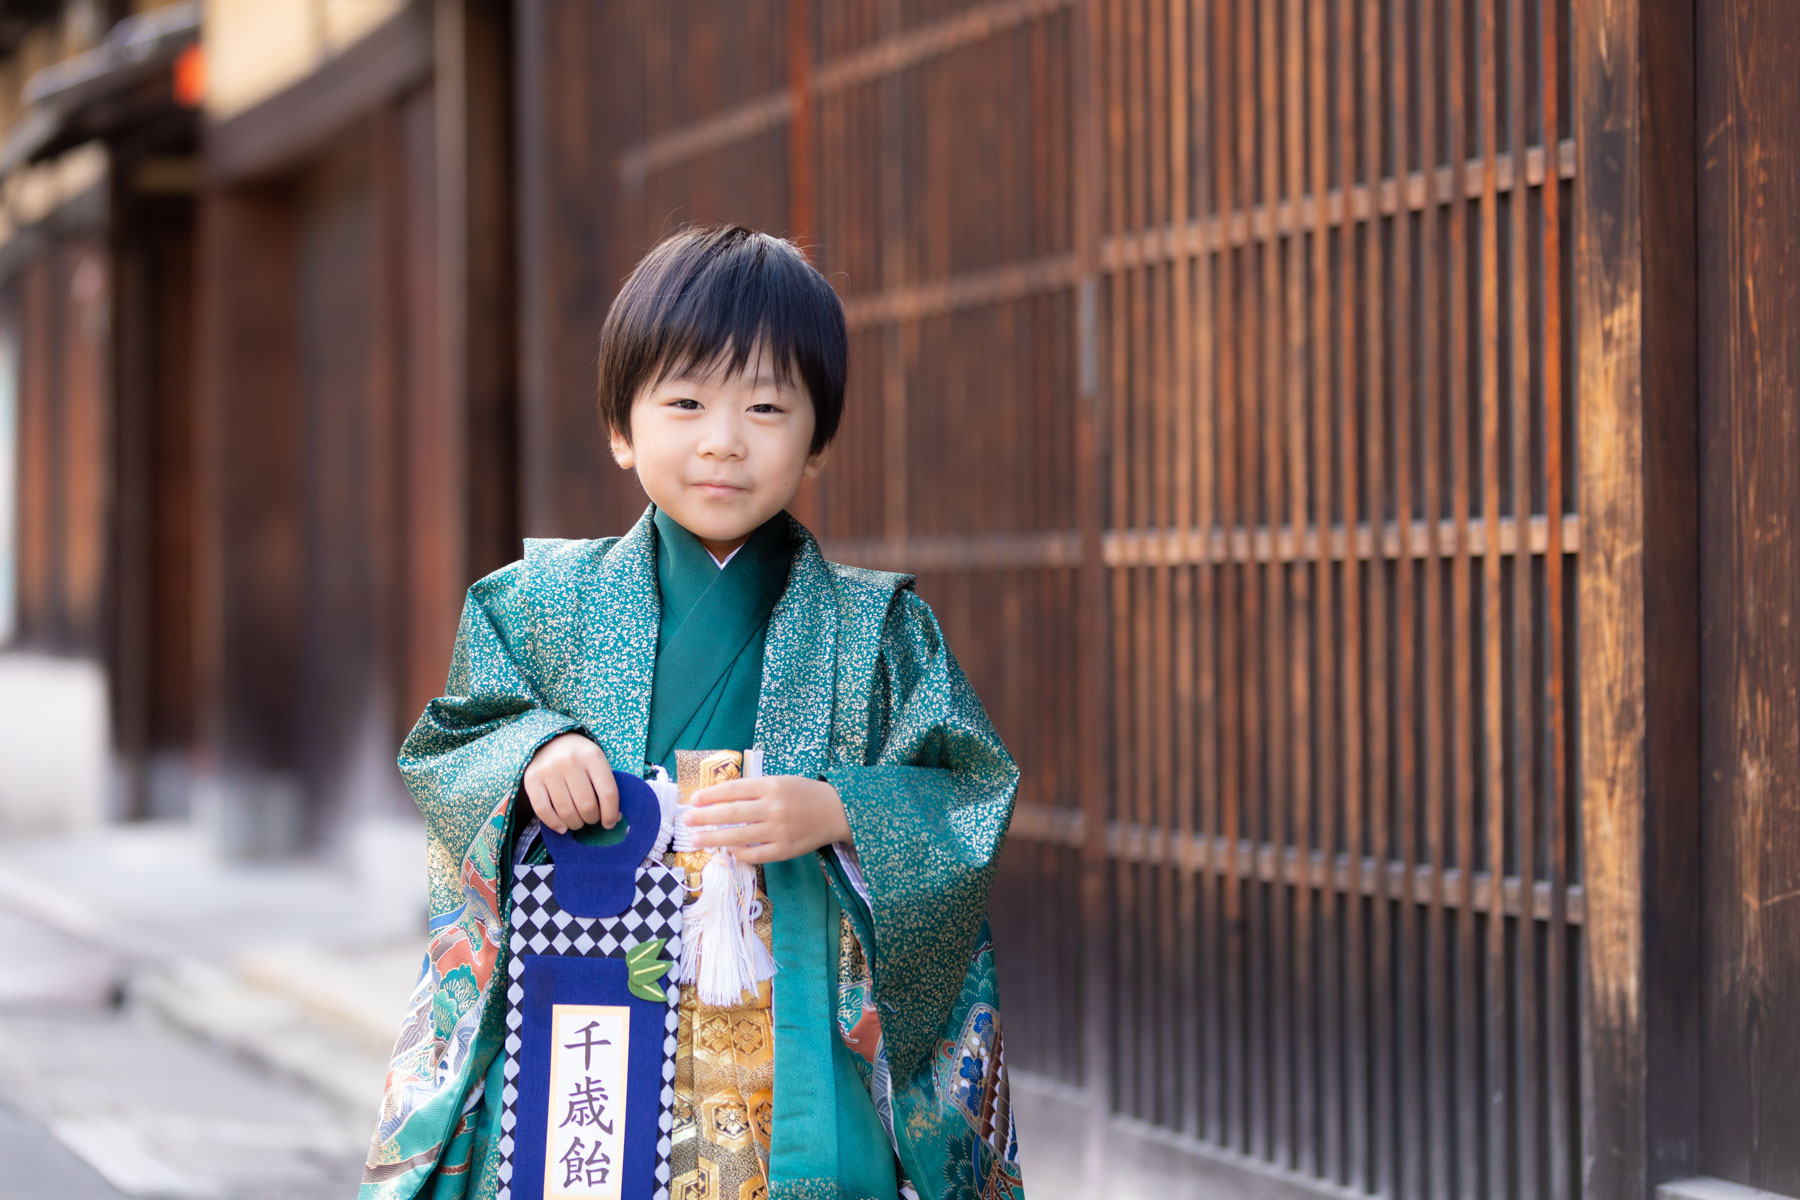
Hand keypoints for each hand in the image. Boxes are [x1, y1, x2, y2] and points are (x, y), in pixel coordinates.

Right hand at [523, 734, 616, 833]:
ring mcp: (548, 770)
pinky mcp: (531, 779)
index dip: (611, 814)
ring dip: (575, 824)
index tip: (610, 823)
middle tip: (591, 818)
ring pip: (566, 811)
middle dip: (592, 819)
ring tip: (578, 822)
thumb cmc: (579, 757)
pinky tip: (562, 827)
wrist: (549, 740)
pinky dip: (554, 824)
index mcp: (592, 756)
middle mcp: (570, 761)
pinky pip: (543, 810)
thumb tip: (614, 819)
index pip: (608, 792)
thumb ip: (605, 786)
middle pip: (586, 805)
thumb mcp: (597, 762)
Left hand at [684, 775, 852, 864]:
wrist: (836, 811)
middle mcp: (773, 807)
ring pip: (739, 836)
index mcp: (771, 786)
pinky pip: (755, 854)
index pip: (734, 790)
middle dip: (705, 817)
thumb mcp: (780, 781)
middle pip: (731, 814)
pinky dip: (739, 853)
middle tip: (687, 821)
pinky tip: (728, 851)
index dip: (711, 795)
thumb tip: (720, 800)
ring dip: (713, 838)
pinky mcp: (784, 849)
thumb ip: (754, 790)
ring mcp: (778, 830)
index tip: (694, 800)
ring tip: (696, 840)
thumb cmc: (803, 794)